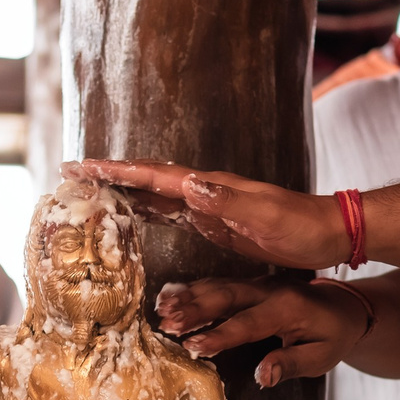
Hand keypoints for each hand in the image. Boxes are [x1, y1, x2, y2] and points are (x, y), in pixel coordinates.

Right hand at [68, 161, 347, 270]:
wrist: (328, 233)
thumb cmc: (301, 226)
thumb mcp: (266, 216)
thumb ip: (227, 202)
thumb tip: (189, 185)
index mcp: (211, 187)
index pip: (155, 176)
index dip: (117, 171)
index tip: (83, 166)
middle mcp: (204, 191)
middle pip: (146, 180)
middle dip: (109, 175)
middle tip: (71, 171)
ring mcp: (208, 206)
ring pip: (154, 195)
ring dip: (122, 190)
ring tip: (89, 188)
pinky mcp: (214, 223)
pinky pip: (170, 214)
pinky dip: (145, 210)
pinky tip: (132, 213)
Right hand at [155, 278, 364, 386]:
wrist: (345, 306)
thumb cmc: (333, 336)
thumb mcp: (321, 357)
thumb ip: (291, 364)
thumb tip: (263, 377)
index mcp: (288, 308)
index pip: (249, 323)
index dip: (220, 335)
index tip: (193, 346)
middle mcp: (269, 290)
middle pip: (226, 295)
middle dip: (194, 308)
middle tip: (166, 321)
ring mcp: (258, 284)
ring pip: (218, 286)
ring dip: (189, 296)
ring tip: (160, 308)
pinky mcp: (250, 285)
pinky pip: (219, 285)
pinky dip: (194, 290)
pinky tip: (170, 296)